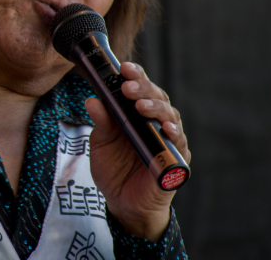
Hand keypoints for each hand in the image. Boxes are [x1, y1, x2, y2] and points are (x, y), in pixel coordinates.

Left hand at [85, 62, 190, 240]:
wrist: (123, 203)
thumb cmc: (114, 168)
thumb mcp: (101, 143)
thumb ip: (101, 122)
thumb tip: (92, 100)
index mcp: (137, 113)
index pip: (140, 88)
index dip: (135, 76)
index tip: (124, 68)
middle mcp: (156, 122)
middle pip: (157, 97)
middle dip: (143, 89)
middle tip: (128, 87)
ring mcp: (168, 139)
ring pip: (170, 116)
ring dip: (156, 109)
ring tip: (141, 106)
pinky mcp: (177, 159)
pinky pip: (178, 143)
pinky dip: (173, 134)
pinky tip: (165, 129)